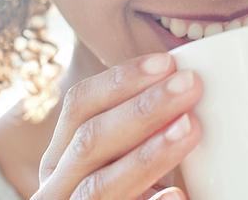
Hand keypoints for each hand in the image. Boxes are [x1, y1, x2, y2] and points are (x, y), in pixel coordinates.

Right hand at [31, 52, 202, 199]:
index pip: (79, 105)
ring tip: (190, 129)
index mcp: (61, 158)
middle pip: (90, 140)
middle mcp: (56, 188)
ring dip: (147, 153)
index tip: (168, 61)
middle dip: (142, 109)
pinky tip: (176, 196)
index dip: (121, 79)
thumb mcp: (117, 163)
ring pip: (98, 185)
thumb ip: (137, 133)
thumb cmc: (125, 199)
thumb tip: (191, 83)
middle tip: (190, 85)